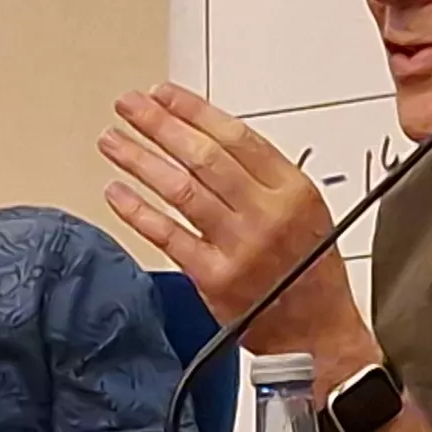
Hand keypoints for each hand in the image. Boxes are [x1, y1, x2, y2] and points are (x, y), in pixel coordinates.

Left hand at [99, 84, 355, 353]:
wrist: (318, 336)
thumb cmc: (310, 274)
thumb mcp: (307, 211)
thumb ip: (264, 177)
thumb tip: (207, 138)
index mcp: (293, 191)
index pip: (235, 136)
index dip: (193, 111)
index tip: (163, 94)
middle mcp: (267, 214)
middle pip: (203, 156)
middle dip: (159, 125)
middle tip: (130, 106)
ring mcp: (239, 246)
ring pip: (181, 190)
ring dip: (140, 160)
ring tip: (113, 141)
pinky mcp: (215, 278)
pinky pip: (168, 236)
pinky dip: (138, 212)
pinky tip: (118, 192)